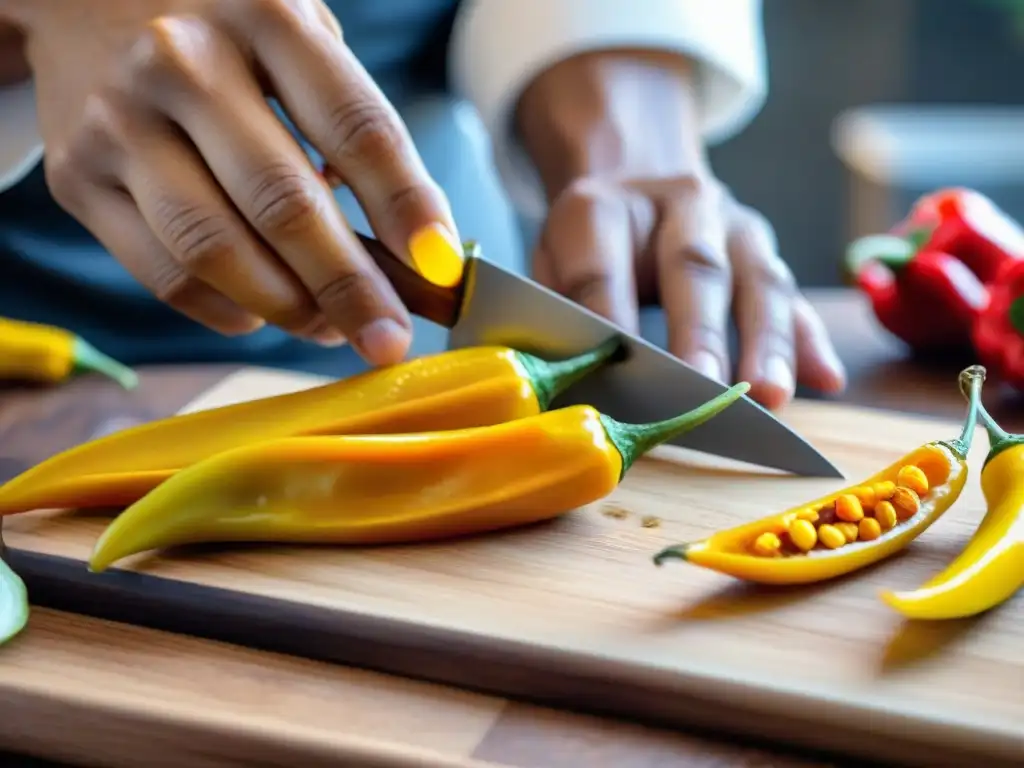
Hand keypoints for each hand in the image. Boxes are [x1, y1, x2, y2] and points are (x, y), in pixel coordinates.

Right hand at [6, 0, 462, 365]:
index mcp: (266, 15)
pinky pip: (166, 275)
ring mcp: (120, 120)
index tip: (441, 269)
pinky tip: (264, 310)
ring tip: (333, 329)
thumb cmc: (227, 36)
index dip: (405, 207)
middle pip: (284, 204)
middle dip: (350, 288)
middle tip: (390, 338)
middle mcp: (185, 62)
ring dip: (290, 310)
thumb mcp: (297, 43)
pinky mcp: (78, 177)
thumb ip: (348, 130)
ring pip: (216, 252)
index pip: (356, 128)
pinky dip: (229, 311)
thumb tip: (404, 253)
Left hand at [533, 172, 845, 409]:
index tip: (617, 364)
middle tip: (704, 386)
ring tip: (771, 397)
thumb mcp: (548, 264)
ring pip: (757, 281)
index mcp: (601, 208)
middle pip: (694, 268)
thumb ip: (557, 312)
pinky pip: (793, 298)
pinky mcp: (765, 252)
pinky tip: (825, 379)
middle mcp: (677, 205)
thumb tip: (568, 380)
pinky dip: (810, 341)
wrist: (633, 184)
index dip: (609, 314)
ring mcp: (732, 225)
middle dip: (700, 332)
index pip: (601, 265)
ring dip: (768, 342)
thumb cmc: (586, 247)